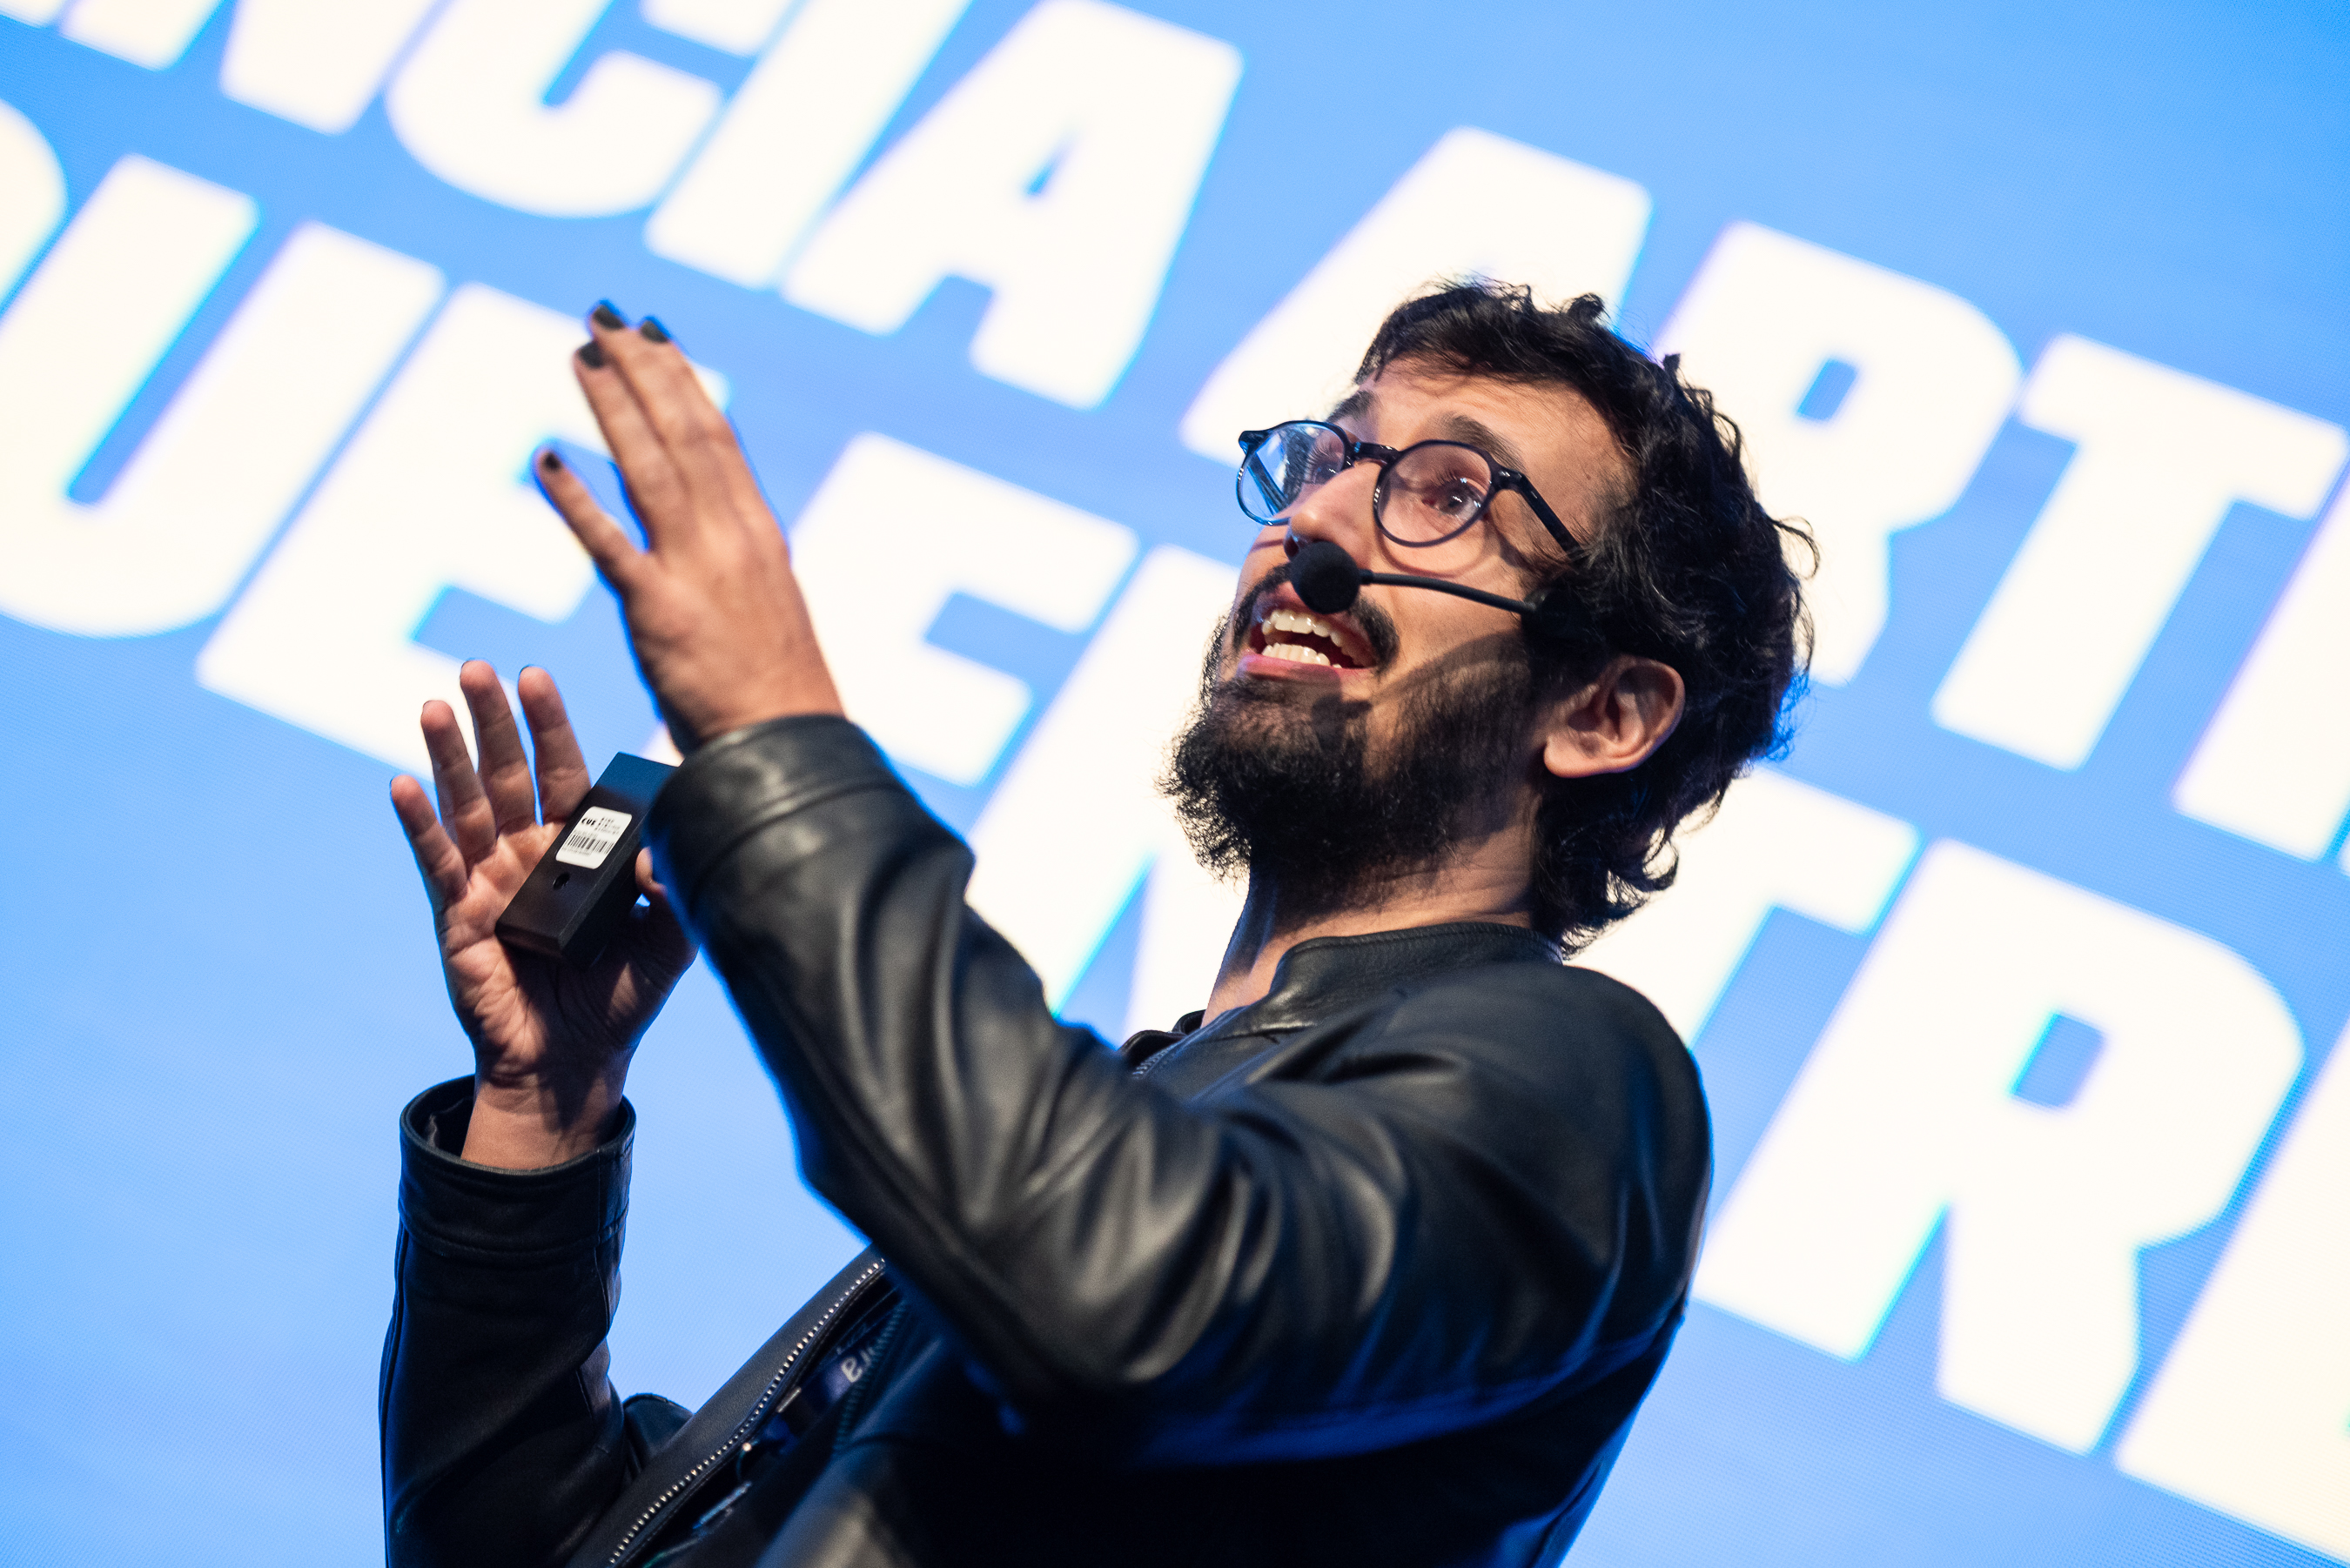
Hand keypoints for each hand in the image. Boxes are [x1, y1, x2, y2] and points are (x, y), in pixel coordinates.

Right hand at [390, 661, 695, 1167]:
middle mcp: (530, 853)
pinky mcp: (457, 914)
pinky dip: (418, 824)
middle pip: (508, 774)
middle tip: (476, 668)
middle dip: (493, 722)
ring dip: (449, 756)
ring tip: (434, 707)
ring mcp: (489, 880)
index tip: (536, 677)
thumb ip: (673, 889)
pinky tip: (401, 785)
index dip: (550, 727)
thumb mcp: (667, 941)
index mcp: (580, 850)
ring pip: (466, 806)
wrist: (572, 1064)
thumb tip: (668, 840)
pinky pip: (436, 861)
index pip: (566, 773)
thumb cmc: (620, 998)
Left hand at [533, 307, 842, 751]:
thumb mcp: (766, 611)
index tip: (653, 333)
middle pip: (683, 432)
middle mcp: (731, 537)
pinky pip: (610, 546)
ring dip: (612, 404)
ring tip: (580, 353)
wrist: (789, 749)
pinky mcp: (660, 611)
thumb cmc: (779, 694)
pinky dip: (577, 499)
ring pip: (650, 467)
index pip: (715, 437)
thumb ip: (737, 566)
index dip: (680, 380)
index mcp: (758, 534)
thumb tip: (720, 539)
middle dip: (643, 368)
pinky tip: (545, 458)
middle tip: (604, 315)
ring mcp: (697, 569)